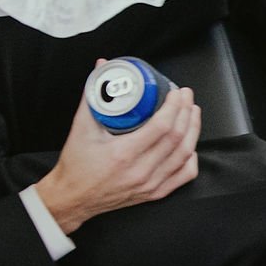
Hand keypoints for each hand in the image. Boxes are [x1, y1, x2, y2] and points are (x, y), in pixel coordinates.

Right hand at [34, 61, 200, 233]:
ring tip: (192, 113)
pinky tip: (189, 144)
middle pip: (177, 138)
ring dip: (193, 131)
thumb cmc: (75, 166)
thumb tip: (102, 67)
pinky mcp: (154, 193)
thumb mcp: (81, 128)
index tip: (176, 93)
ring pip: (185, 155)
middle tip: (186, 97)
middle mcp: (141, 171)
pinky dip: (191, 158)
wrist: (72, 198)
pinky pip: (184, 176)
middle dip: (186, 112)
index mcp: (123, 154)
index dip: (174, 106)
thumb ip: (93, 95)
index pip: (162, 127)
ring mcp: (150, 184)